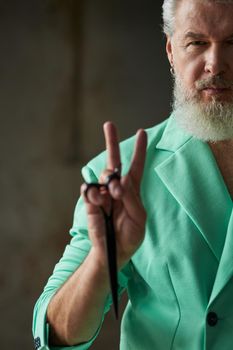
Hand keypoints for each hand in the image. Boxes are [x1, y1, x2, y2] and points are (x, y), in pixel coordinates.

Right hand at [81, 122, 146, 268]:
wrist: (114, 252)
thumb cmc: (130, 235)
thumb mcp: (139, 217)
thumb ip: (131, 198)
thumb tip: (119, 182)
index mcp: (132, 191)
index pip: (136, 166)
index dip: (139, 150)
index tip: (142, 132)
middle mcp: (117, 189)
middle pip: (114, 162)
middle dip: (111, 142)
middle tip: (109, 124)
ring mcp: (103, 194)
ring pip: (103, 175)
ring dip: (109, 183)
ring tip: (113, 197)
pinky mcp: (91, 202)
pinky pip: (89, 190)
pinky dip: (94, 194)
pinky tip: (99, 202)